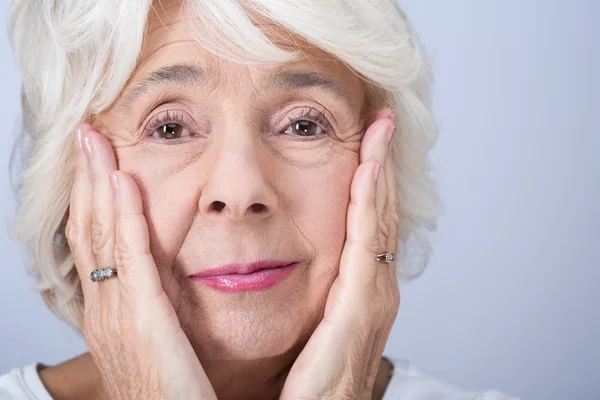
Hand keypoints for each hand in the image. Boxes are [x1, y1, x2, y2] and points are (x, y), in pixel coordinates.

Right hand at [65, 125, 216, 398]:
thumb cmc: (169, 392)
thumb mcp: (155, 341)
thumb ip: (154, 306)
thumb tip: (163, 277)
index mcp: (108, 312)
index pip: (91, 243)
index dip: (89, 199)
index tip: (93, 163)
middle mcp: (103, 306)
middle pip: (87, 229)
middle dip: (84, 179)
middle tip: (83, 136)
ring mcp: (116, 310)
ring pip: (100, 233)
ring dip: (96, 182)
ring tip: (93, 141)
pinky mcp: (142, 315)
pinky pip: (129, 255)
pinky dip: (123, 216)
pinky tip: (121, 182)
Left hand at [279, 109, 400, 398]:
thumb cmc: (304, 384)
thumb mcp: (310, 330)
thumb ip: (308, 297)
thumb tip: (280, 269)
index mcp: (360, 293)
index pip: (368, 224)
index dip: (369, 181)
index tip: (365, 142)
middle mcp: (375, 289)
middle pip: (381, 212)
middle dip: (381, 164)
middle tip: (382, 120)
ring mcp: (373, 295)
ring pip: (380, 217)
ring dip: (380, 170)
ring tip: (381, 127)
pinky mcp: (361, 304)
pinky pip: (367, 239)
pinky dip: (369, 199)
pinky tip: (367, 165)